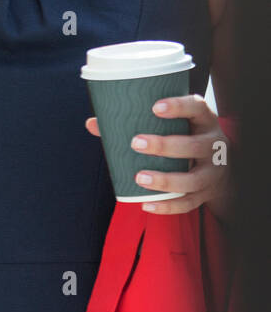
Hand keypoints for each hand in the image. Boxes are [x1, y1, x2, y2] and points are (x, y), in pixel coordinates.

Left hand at [84, 93, 231, 220]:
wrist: (219, 166)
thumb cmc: (184, 136)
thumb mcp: (172, 125)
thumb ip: (134, 122)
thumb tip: (93, 123)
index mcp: (204, 121)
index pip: (198, 107)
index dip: (179, 106)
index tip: (154, 107)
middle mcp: (214, 145)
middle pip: (196, 146)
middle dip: (166, 145)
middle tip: (136, 143)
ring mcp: (213, 172)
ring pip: (194, 179)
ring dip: (166, 180)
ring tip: (139, 177)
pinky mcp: (207, 193)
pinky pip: (189, 203)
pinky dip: (168, 206)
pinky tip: (147, 204)